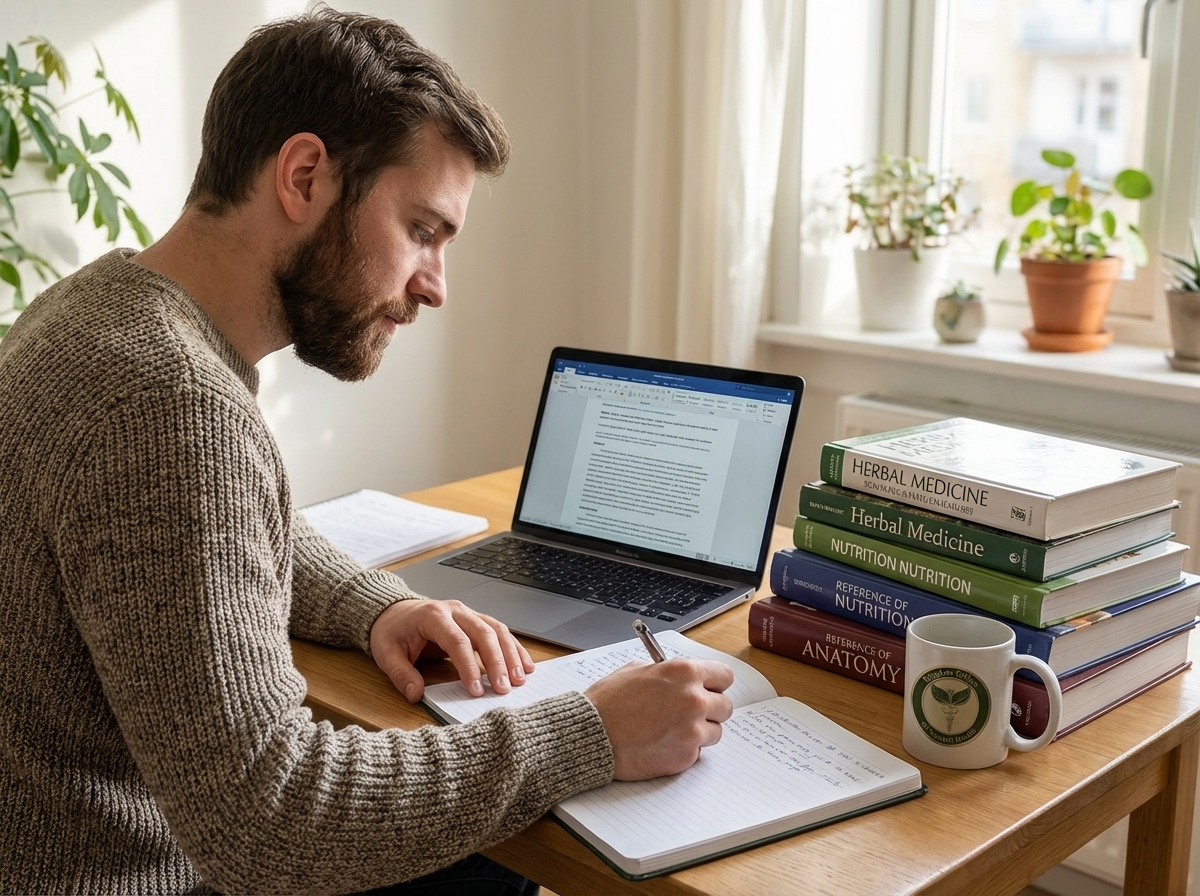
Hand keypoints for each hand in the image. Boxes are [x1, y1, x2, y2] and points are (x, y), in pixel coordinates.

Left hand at [369, 599, 534, 702]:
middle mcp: (455, 610)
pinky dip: (513, 648)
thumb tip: (416, 694)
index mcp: (433, 616)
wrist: (394, 611)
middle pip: (484, 633)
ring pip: (497, 630)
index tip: (477, 690)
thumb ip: (401, 674)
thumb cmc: (392, 631)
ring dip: (511, 654)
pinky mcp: (476, 620)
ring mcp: (468, 613)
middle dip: (497, 662)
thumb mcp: (386, 653)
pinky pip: (499, 631)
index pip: (457, 641)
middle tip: (504, 688)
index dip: (469, 666)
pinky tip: (525, 664)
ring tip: (520, 679)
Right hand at [584, 658, 734, 779]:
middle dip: (710, 709)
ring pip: (715, 732)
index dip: (715, 684)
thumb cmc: (608, 702)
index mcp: (684, 673)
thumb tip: (684, 679)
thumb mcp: (637, 670)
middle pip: (725, 706)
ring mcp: (692, 731)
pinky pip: (697, 752)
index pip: (724, 676)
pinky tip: (661, 743)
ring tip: (671, 729)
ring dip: (699, 732)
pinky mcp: (685, 756)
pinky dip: (684, 749)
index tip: (709, 689)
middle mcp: (694, 700)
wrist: (591, 735)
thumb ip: (667, 673)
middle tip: (689, 713)